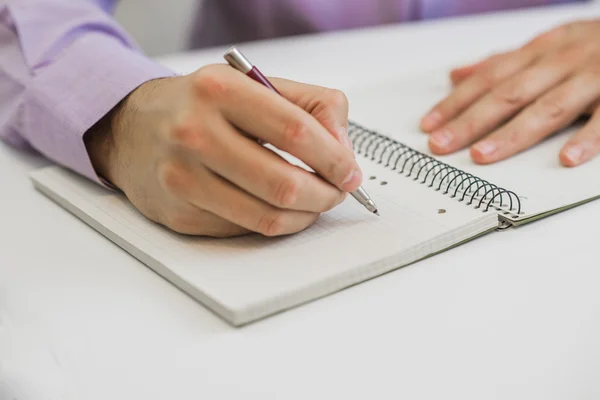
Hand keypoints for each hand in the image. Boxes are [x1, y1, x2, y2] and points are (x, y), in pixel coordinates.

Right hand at [85, 64, 360, 236]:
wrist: (132, 128)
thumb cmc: (201, 106)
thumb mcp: (254, 84)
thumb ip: (312, 106)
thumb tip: (344, 151)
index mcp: (219, 91)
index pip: (296, 132)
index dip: (335, 158)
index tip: (351, 171)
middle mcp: (194, 133)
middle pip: (284, 183)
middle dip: (326, 195)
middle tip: (337, 192)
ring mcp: (182, 178)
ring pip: (267, 217)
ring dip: (305, 216)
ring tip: (315, 203)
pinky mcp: (179, 213)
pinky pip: (245, 229)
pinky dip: (273, 222)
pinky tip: (278, 208)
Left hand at [420, 20, 599, 166]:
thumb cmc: (595, 44)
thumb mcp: (548, 45)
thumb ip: (503, 62)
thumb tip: (456, 75)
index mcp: (542, 50)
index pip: (489, 78)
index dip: (457, 102)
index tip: (428, 124)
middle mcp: (563, 60)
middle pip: (509, 93)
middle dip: (471, 121)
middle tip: (441, 145)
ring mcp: (595, 76)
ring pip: (549, 107)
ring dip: (514, 133)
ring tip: (483, 156)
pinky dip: (588, 137)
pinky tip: (566, 159)